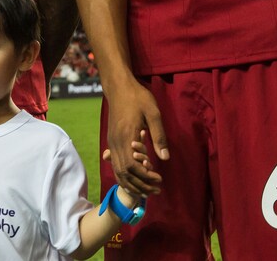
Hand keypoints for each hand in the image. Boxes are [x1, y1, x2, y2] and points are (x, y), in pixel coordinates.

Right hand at [105, 83, 166, 197]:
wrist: (119, 87)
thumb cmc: (138, 97)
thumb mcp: (153, 113)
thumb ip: (159, 136)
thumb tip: (165, 158)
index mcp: (126, 137)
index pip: (132, 167)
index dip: (145, 177)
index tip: (159, 179)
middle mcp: (115, 143)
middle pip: (123, 173)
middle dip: (140, 184)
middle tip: (156, 189)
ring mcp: (111, 142)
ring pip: (117, 170)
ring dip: (131, 183)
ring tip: (146, 189)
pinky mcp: (111, 141)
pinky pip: (115, 164)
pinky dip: (123, 176)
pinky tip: (133, 179)